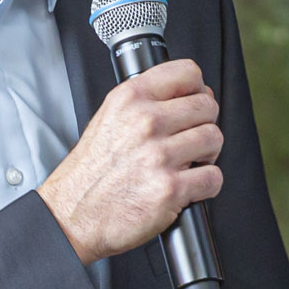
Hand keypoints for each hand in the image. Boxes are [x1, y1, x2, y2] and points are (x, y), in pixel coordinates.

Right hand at [39, 60, 221, 264]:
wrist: (74, 215)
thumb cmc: (91, 173)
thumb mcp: (108, 118)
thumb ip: (144, 103)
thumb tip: (185, 97)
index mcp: (131, 99)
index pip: (187, 73)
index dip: (199, 89)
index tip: (196, 102)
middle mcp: (145, 122)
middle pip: (207, 107)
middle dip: (205, 124)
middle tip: (192, 139)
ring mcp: (159, 155)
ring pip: (214, 138)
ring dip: (208, 154)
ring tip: (190, 163)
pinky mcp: (170, 188)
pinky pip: (213, 177)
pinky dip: (208, 185)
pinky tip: (190, 186)